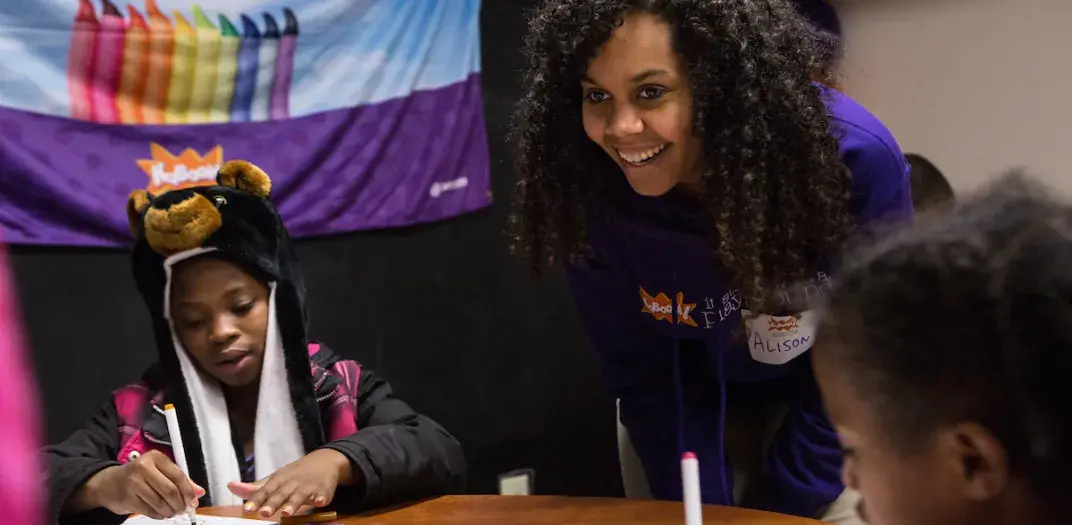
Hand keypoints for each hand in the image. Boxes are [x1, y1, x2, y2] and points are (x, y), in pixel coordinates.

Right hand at [88, 450, 204, 518]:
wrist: (109, 483)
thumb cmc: (140, 476)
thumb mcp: (160, 471)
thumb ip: (181, 481)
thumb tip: (199, 492)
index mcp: (155, 457)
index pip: (178, 475)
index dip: (188, 491)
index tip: (193, 501)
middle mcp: (143, 468)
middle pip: (170, 490)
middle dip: (180, 503)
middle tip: (183, 509)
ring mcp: (133, 483)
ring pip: (160, 502)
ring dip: (170, 511)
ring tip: (172, 512)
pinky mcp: (127, 498)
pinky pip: (150, 511)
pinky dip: (159, 515)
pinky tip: (161, 513)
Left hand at [227, 449, 352, 517]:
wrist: (324, 461)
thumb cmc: (295, 474)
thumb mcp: (275, 479)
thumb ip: (255, 488)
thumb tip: (230, 487)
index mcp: (279, 480)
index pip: (265, 491)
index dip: (256, 500)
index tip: (248, 509)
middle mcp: (292, 483)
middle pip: (281, 494)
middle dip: (272, 503)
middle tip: (264, 513)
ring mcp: (308, 486)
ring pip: (299, 496)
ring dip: (293, 504)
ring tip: (286, 513)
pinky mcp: (324, 490)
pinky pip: (323, 494)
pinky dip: (321, 498)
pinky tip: (320, 502)